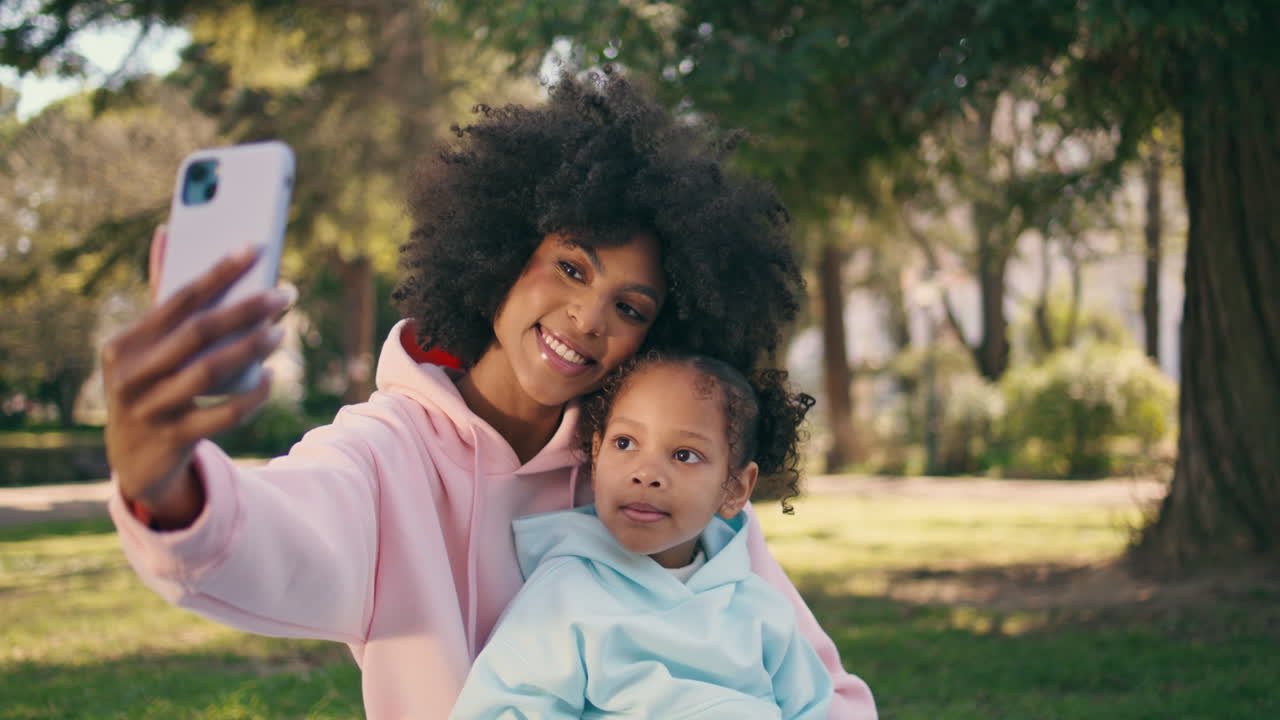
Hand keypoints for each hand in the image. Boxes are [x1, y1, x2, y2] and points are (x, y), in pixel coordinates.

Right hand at [102, 227, 289, 524]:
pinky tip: (271, 376)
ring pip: (211, 371)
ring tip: (282, 330)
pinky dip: (252, 394)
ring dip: (252, 347)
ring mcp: (151, 409)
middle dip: (247, 308)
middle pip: (199, 332)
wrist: (133, 458)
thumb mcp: (147, 346)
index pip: (178, 298)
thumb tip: (169, 231)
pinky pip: (224, 414)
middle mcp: (131, 374)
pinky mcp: (174, 438)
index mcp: (125, 343)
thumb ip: (162, 294)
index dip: (219, 272)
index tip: (256, 248)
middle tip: (285, 293)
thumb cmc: (150, 384)